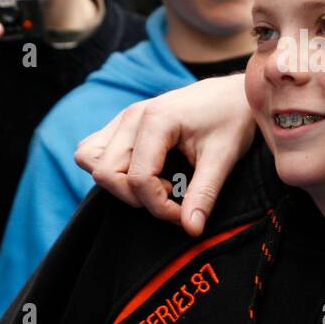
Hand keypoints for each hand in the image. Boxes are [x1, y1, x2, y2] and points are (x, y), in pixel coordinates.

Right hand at [75, 74, 253, 235]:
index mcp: (156, 120)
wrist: (235, 93)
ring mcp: (123, 118)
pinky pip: (95, 150)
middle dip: (137, 197)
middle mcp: (132, 116)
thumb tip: (191, 230)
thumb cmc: (232, 119)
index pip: (138, 178)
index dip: (159, 206)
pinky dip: (112, 169)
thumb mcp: (224, 158)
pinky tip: (148, 173)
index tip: (184, 213)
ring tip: (156, 184)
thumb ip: (204, 194)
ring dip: (117, 183)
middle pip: (106, 172)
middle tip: (172, 198)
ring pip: (89, 158)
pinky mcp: (122, 124)